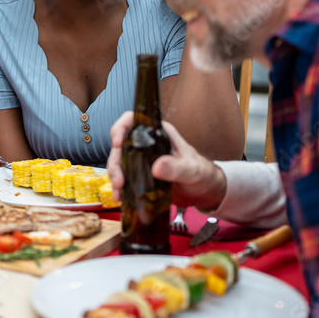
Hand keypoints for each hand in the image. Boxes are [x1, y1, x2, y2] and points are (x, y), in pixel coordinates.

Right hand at [107, 112, 227, 210]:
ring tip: (119, 192)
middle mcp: (147, 143)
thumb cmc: (201, 173)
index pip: (133, 120)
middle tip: (119, 180)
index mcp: (159, 133)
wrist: (204, 191)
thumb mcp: (191, 169)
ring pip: (119, 161)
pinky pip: (124, 176)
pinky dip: (120, 187)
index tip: (117, 142)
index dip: (120, 127)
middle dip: (115, 161)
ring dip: (115, 176)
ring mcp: (142, 159)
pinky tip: (121, 197)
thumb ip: (176, 167)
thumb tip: (157, 167)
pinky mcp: (140, 175)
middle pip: (120, 144)